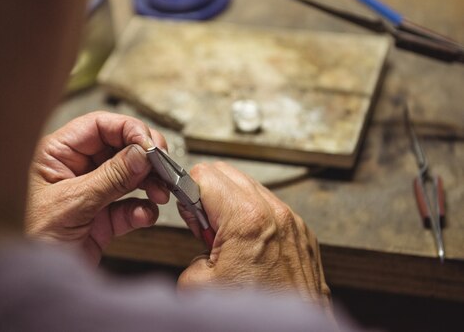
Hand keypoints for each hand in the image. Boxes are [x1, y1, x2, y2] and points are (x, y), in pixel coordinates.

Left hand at [25, 112, 168, 264]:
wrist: (36, 288)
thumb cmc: (35, 241)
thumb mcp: (74, 203)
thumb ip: (111, 177)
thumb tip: (140, 153)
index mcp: (58, 154)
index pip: (98, 126)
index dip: (128, 130)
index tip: (150, 144)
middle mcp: (75, 169)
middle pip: (119, 148)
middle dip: (144, 158)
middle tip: (162, 166)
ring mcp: (91, 193)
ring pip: (129, 176)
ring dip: (149, 183)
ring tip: (160, 192)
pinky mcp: (103, 218)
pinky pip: (130, 205)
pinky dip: (142, 209)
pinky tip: (144, 215)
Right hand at [178, 162, 330, 307]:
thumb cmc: (254, 318)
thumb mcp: (198, 284)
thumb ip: (190, 250)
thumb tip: (200, 246)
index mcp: (247, 219)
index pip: (204, 175)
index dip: (188, 195)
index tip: (189, 215)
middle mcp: (275, 214)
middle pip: (226, 174)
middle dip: (208, 195)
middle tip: (205, 228)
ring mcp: (293, 223)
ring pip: (250, 188)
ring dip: (231, 206)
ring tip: (228, 242)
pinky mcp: (302, 235)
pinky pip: (271, 208)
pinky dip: (254, 218)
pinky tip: (248, 247)